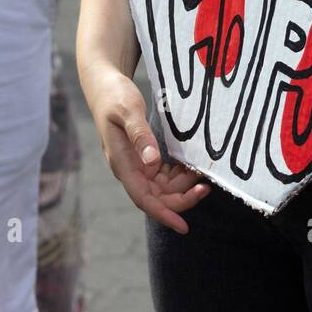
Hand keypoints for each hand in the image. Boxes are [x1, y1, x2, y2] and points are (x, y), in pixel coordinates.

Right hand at [89, 69, 209, 231]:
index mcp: (122, 163)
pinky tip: (192, 164)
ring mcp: (137, 164)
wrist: (104, 86)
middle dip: (181, 198)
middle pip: (157, 198)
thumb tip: (153, 163)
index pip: (144, 199)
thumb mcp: (128, 111)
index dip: (164, 214)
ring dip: (183, 186)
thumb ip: (140, 136)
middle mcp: (130, 169)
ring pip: (163, 188)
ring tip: (203, 173)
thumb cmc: (115, 96)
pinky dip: (179, 174)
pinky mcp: (144, 156)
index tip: (183, 226)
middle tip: (206, 187)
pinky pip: (164, 174)